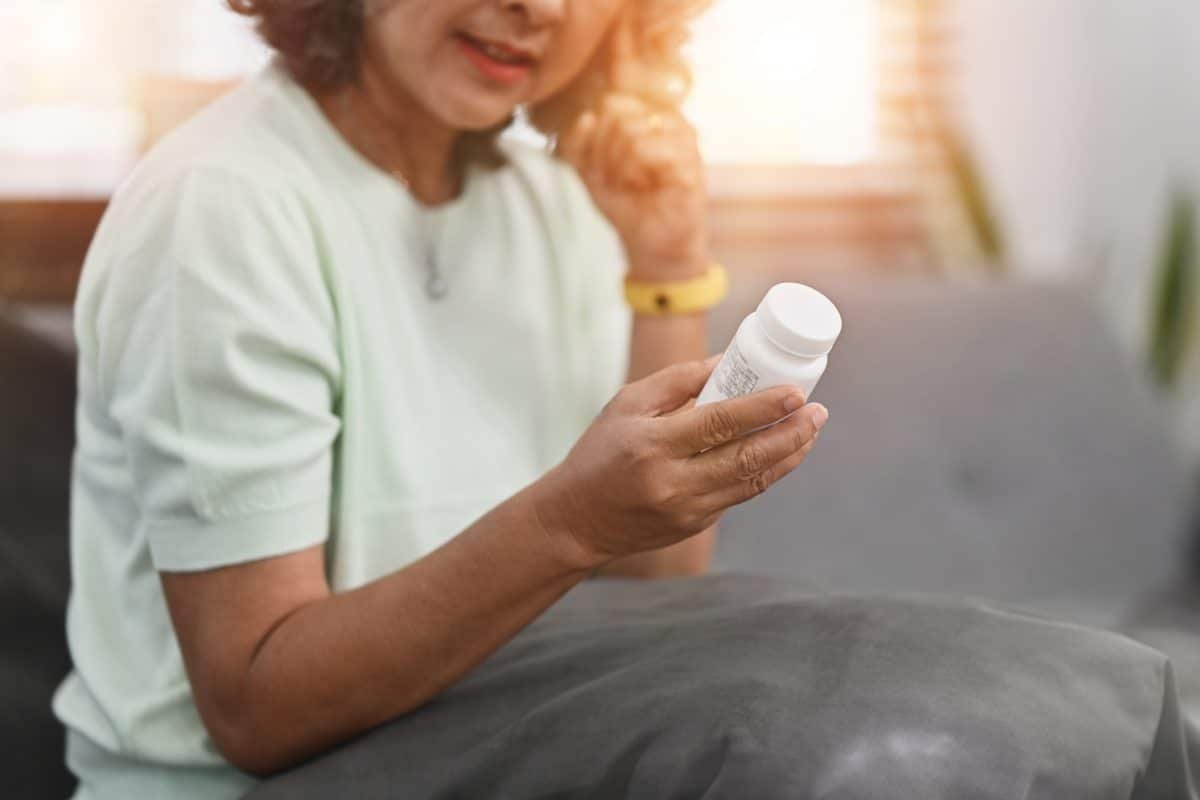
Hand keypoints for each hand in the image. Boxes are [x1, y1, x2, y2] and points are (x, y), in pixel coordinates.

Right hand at [534, 357, 828, 570]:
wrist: (575, 520)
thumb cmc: (599, 452)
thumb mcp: (626, 405)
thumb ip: (677, 381)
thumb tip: (729, 362)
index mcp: (652, 444)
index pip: (719, 423)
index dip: (763, 408)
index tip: (795, 392)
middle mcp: (672, 481)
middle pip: (747, 457)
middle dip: (791, 434)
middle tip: (818, 412)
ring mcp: (686, 509)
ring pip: (752, 481)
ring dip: (788, 455)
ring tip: (812, 430)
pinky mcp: (694, 525)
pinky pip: (739, 494)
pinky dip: (764, 471)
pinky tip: (782, 451)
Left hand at [558, 93, 707, 279]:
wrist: (651, 242)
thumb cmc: (626, 203)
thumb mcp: (588, 172)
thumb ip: (578, 144)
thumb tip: (586, 118)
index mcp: (647, 114)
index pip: (611, 104)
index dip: (596, 138)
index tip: (602, 166)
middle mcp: (668, 120)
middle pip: (617, 115)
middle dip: (605, 155)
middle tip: (617, 178)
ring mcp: (683, 138)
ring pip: (631, 131)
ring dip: (619, 167)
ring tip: (631, 183)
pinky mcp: (691, 161)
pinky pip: (647, 150)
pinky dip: (635, 174)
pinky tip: (645, 187)